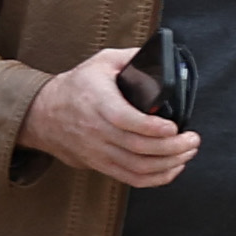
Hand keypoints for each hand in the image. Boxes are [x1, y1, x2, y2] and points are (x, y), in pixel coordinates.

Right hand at [19, 45, 197, 187]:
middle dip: (173, 147)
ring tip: (187, 152)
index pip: (126, 120)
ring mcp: (98, 151)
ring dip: (169, 163)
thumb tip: (159, 56)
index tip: (174, 126)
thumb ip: (130, 57)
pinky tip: (172, 167)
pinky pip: (132, 179)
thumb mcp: (100, 62)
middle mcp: (97, 130)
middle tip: (192, 140)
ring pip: (138, 167)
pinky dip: (157, 178)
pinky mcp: (101, 165)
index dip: (153, 127)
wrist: (43, 114)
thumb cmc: (76, 87)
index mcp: (97, 101)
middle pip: (138, 148)